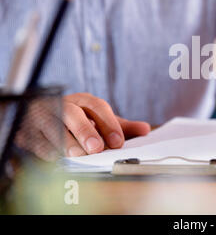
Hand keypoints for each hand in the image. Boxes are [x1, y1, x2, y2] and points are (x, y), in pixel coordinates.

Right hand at [15, 92, 150, 160]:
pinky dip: (45, 148)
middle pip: (73, 114)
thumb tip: (145, 129)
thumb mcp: (100, 122)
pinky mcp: (28, 129)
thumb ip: (121, 127)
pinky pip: (35, 138)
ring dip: (65, 142)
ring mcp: (44, 115)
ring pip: (52, 125)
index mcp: (83, 100)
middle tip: (96, 148)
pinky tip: (56, 157)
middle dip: (85, 131)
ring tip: (78, 155)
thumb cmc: (78, 121)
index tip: (118, 142)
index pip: (98, 107)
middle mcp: (63, 104)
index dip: (109, 124)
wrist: (43, 117)